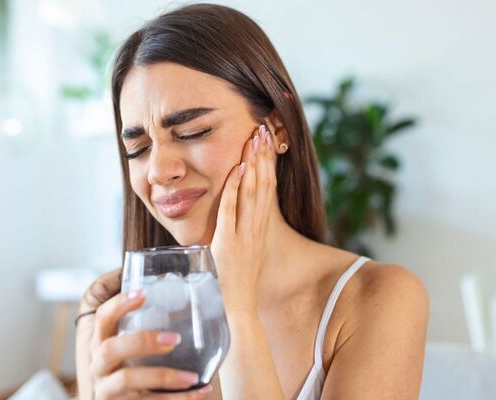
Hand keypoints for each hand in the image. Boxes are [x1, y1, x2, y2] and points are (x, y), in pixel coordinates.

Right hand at [88, 288, 213, 398]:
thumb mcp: (135, 355)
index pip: (102, 319)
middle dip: (141, 341)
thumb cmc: (138, 376)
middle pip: (109, 349)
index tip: (143, 293)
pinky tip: (202, 391)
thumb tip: (190, 306)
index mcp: (102, 346)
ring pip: (126, 380)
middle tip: (174, 339)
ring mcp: (107, 391)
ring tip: (193, 377)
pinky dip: (180, 399)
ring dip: (163, 376)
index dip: (118, 305)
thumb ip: (150, 336)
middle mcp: (99, 368)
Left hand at [210, 124, 278, 313]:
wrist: (237, 309)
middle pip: (264, 185)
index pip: (267, 189)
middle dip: (263, 156)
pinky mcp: (229, 243)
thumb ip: (235, 232)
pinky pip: (231, 211)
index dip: (268, 164)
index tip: (268, 141)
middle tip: (264, 129)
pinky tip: (236, 169)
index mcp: (260, 228)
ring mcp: (244, 235)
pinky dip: (234, 189)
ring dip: (253, 164)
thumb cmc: (234, 282)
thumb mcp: (241, 251)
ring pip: (252, 192)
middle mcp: (256, 228)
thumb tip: (227, 216)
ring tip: (255, 138)